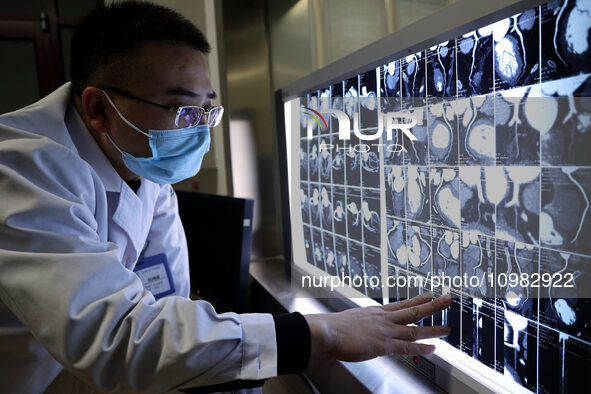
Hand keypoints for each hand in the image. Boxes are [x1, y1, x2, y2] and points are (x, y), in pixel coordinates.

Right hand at [304, 292, 451, 361]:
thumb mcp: (349, 320)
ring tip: (448, 328)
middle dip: (433, 305)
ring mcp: (385, 331)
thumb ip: (360, 324)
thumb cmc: (332, 327)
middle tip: (448, 299)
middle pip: (413, 310)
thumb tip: (359, 328)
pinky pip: (407, 347)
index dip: (417, 300)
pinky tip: (433, 349)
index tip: (429, 295)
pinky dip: (421, 348)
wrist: (325, 331)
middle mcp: (383, 319)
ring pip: (415, 328)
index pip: (401, 305)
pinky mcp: (383, 345)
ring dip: (433, 328)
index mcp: (375, 312)